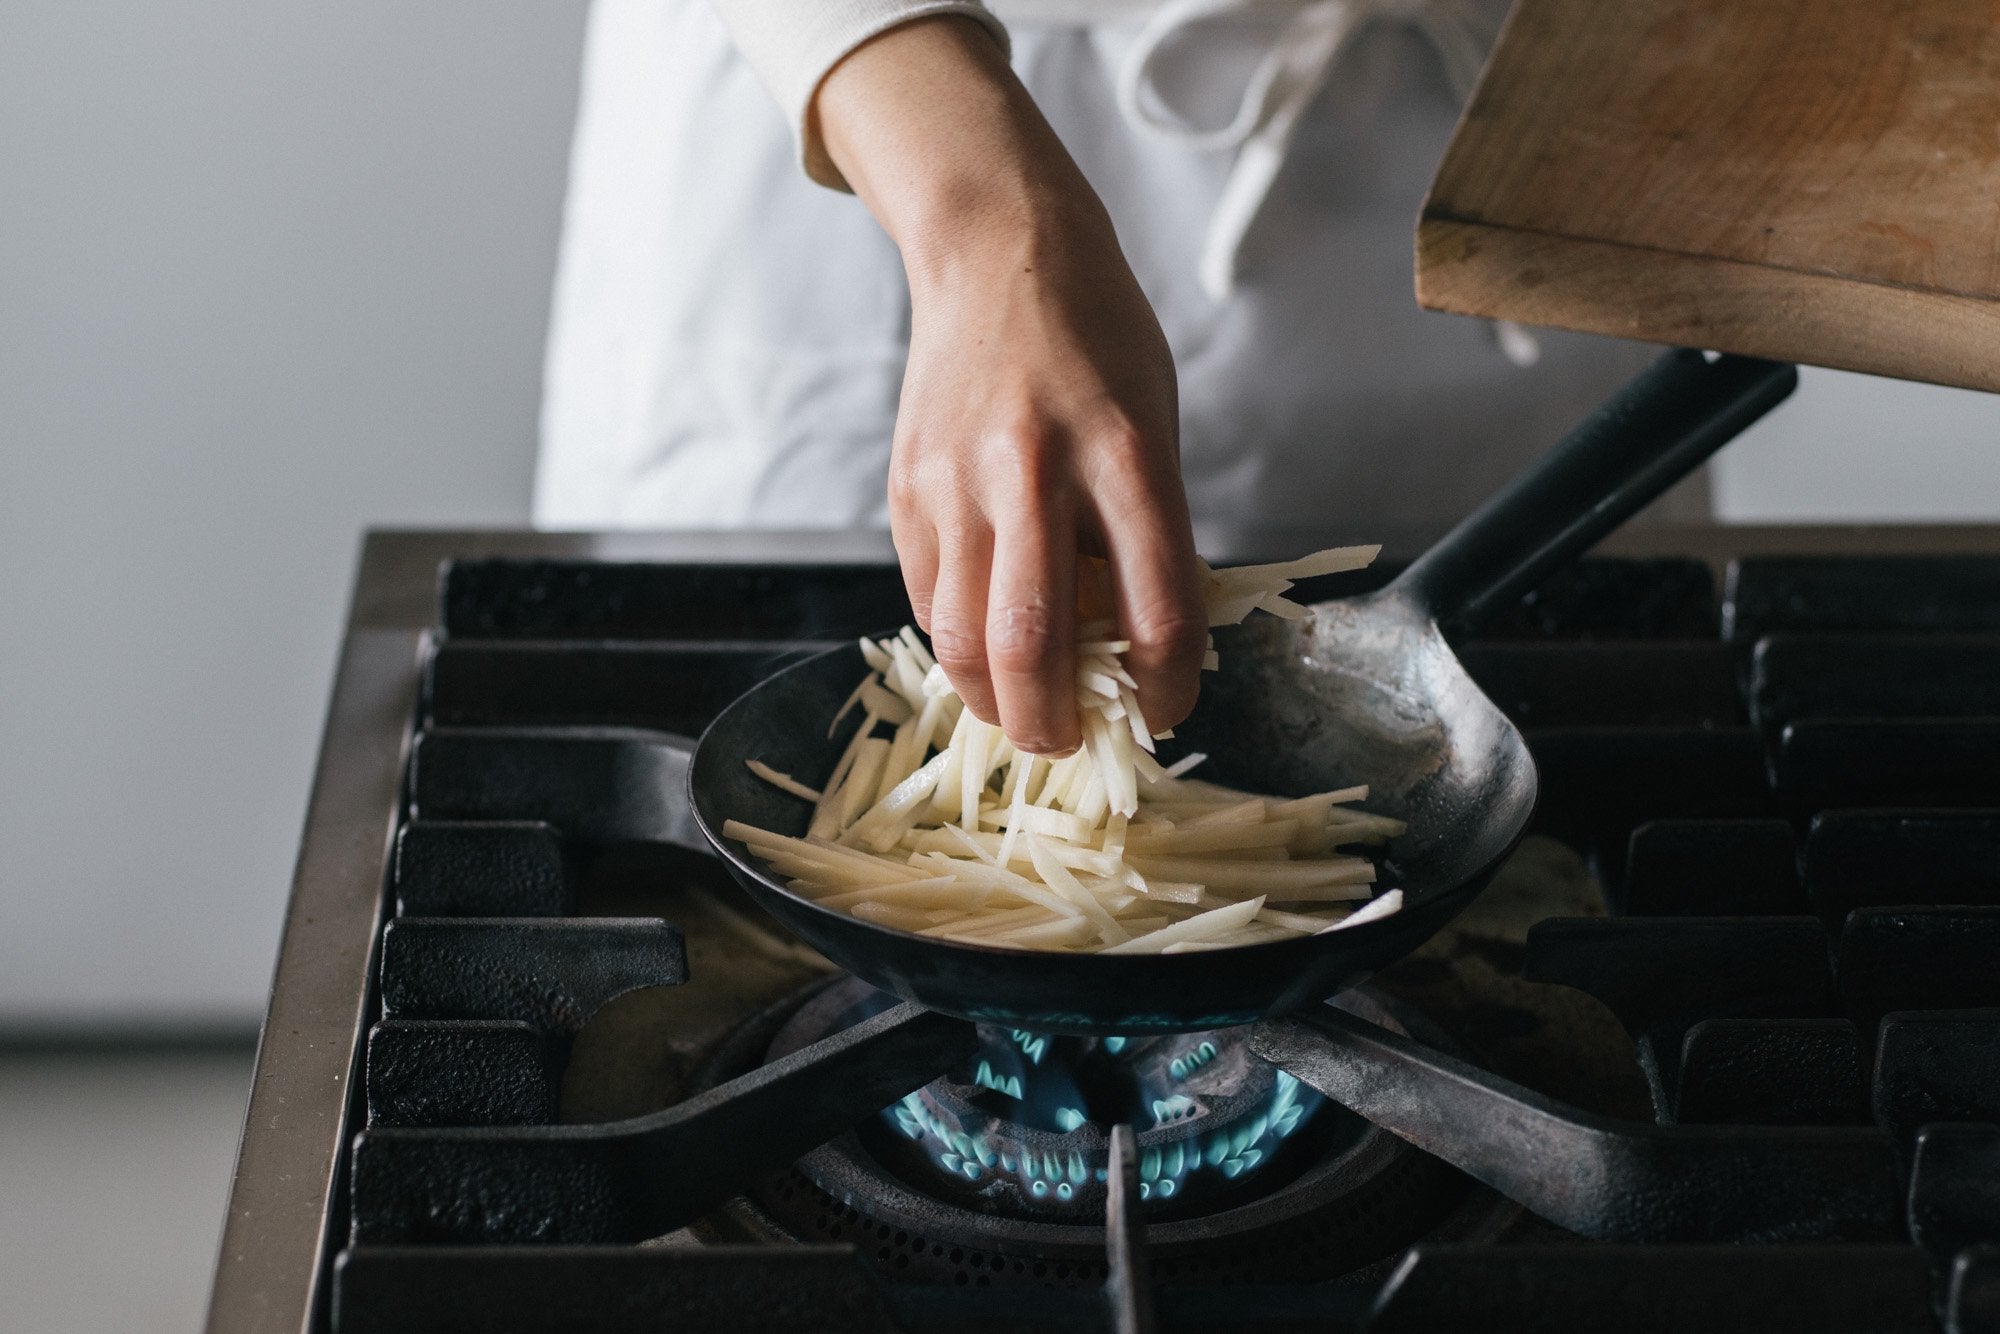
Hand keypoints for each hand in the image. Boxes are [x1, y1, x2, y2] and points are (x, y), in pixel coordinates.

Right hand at [816, 17, 1206, 754]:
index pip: (1158, 608)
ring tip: (1023, 715)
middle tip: (1070, 745)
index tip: (1167, 712)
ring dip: (995, 704)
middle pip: (1034, 646)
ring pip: (963, 640)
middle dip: (1054, 725)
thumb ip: (1147, 534)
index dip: (1168, 686)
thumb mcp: (1154, 424)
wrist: (996, 251)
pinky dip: (958, 646)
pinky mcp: (908, 488)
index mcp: (1124, 452)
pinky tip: (985, 646)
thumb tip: (1134, 649)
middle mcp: (1036, 469)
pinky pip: (929, 600)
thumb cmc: (1096, 340)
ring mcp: (958, 480)